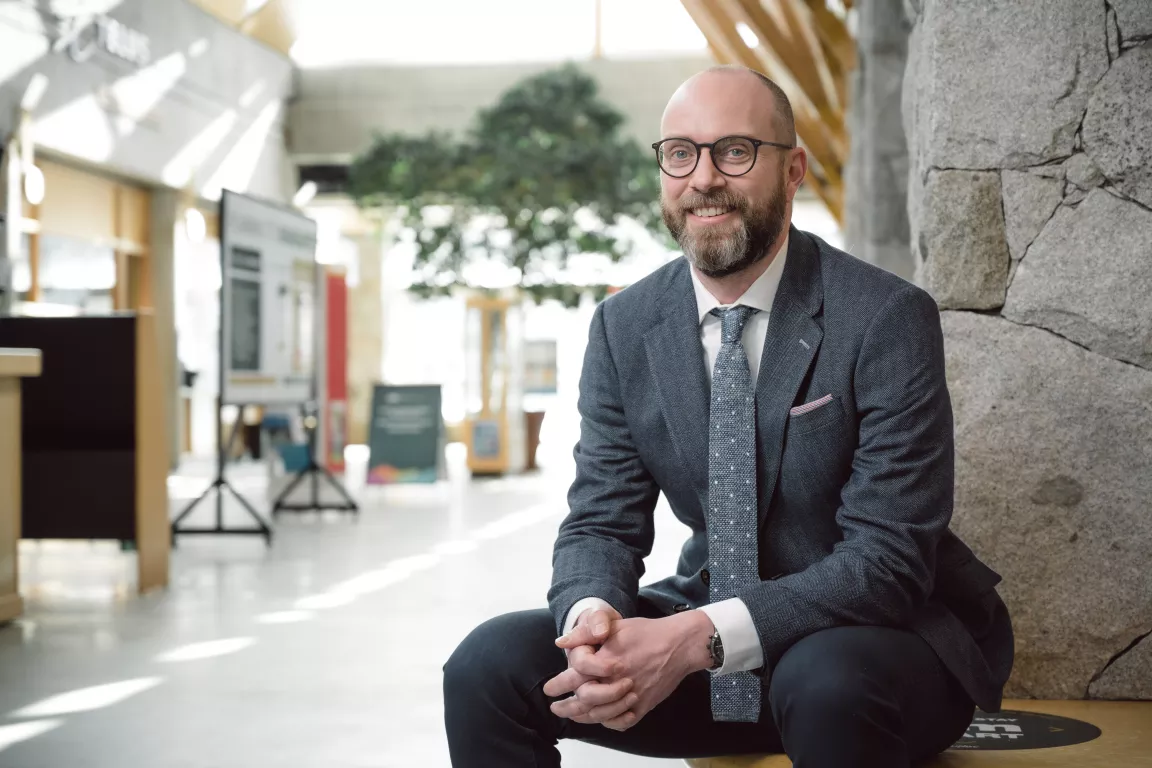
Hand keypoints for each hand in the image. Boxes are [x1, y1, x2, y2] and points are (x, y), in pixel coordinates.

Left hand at [555, 610, 714, 730]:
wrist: (680, 644)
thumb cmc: (647, 632)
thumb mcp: (614, 626)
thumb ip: (584, 634)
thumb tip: (560, 642)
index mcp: (605, 661)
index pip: (573, 678)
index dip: (557, 685)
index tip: (548, 690)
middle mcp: (616, 681)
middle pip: (584, 702)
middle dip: (566, 707)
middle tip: (556, 708)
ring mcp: (631, 696)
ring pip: (601, 715)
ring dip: (584, 717)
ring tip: (573, 716)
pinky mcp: (644, 704)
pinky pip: (622, 721)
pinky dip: (609, 722)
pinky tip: (601, 718)